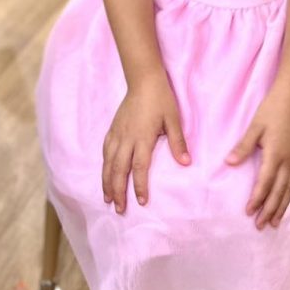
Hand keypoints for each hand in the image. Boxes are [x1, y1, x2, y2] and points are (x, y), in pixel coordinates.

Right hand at [102, 72, 189, 213]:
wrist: (143, 79)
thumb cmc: (161, 98)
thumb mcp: (173, 118)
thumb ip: (177, 142)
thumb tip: (186, 163)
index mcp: (142, 137)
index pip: (139, 167)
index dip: (139, 186)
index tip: (142, 202)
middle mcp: (126, 138)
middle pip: (119, 170)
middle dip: (118, 191)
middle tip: (118, 209)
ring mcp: (117, 133)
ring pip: (108, 162)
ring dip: (107, 182)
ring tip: (107, 198)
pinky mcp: (113, 128)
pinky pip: (105, 150)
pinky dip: (104, 164)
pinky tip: (105, 173)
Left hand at [225, 88, 289, 229]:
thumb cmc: (271, 110)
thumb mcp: (255, 126)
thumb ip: (243, 146)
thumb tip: (229, 163)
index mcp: (275, 154)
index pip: (265, 182)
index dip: (257, 198)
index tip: (249, 212)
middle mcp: (287, 160)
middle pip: (279, 191)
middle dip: (269, 209)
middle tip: (261, 226)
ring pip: (289, 188)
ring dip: (281, 206)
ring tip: (275, 222)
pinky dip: (289, 194)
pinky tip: (285, 200)